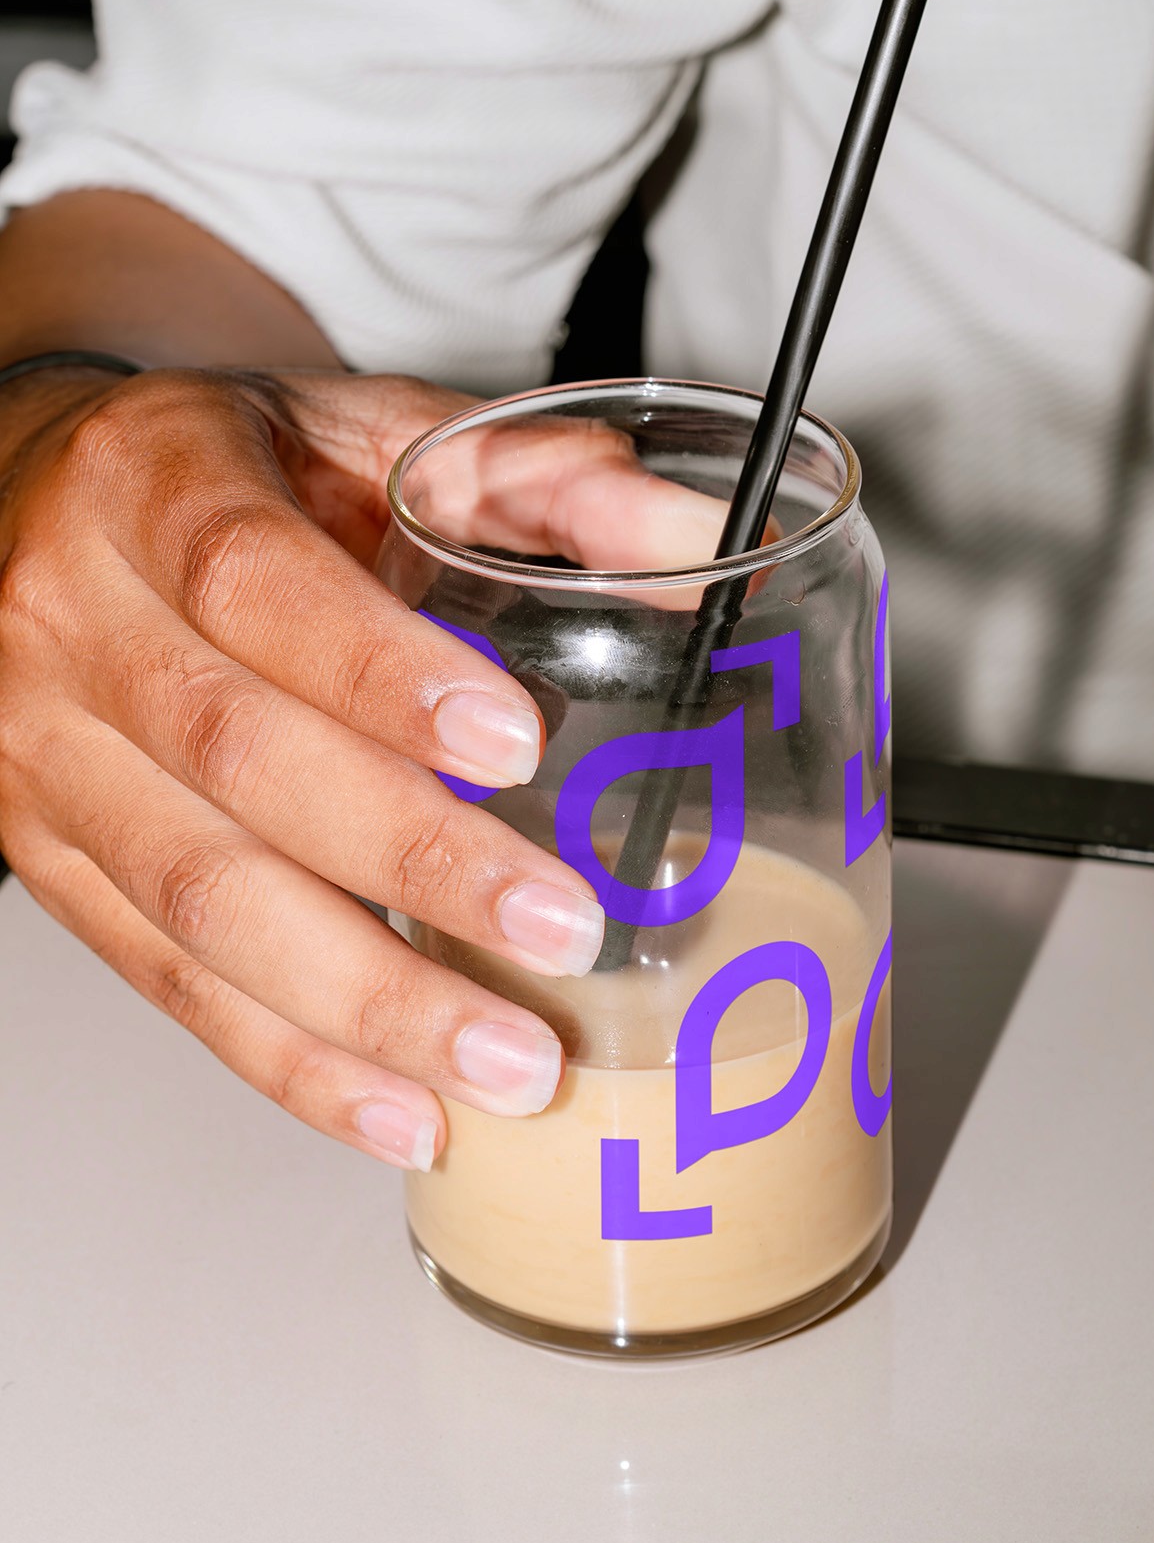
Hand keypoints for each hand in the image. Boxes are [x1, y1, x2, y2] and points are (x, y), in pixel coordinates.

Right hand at [0, 366, 626, 1170]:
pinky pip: (167, 981)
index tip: (516, 748)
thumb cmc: (224, 478)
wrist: (37, 513)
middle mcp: (70, 621)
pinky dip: (293, 1063)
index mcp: (149, 481)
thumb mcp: (366, 431)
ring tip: (506, 1063)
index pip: (250, 581)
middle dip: (410, 863)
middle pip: (232, 758)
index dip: (378, 673)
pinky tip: (404, 1110)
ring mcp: (43, 756)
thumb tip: (699, 542)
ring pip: (198, 900)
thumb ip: (534, 479)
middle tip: (561, 931)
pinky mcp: (52, 863)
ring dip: (364, 1000)